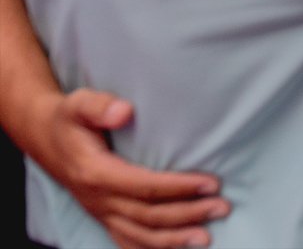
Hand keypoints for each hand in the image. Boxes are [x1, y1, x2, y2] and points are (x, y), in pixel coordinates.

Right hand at [34, 89, 227, 248]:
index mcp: (96, 173)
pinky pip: (127, 240)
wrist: (45, 138)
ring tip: (207, 236)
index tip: (211, 183)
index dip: (179, 187)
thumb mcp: (78, 103)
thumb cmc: (68, 119)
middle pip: (148, 215)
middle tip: (222, 207)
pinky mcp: (103, 216)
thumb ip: (100, 106)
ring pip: (140, 234)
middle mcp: (98, 199)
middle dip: (188, 213)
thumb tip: (124, 111)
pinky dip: (152, 248)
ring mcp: (100, 211)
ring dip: (175, 238)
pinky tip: (176, 248)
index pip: (145, 186)